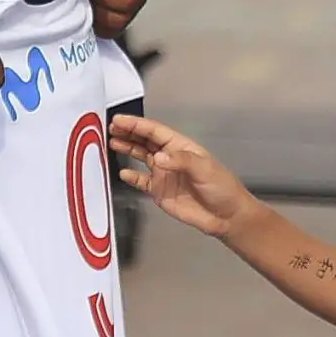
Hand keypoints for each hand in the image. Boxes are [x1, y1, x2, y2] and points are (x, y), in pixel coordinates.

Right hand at [110, 114, 255, 237]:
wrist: (225, 217)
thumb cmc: (221, 187)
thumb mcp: (204, 169)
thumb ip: (180, 161)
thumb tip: (157, 157)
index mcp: (180, 146)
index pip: (155, 131)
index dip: (137, 124)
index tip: (119, 120)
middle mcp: (169, 157)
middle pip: (145, 141)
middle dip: (128, 133)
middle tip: (110, 127)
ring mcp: (163, 174)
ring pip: (140, 157)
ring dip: (127, 149)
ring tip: (111, 142)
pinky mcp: (158, 191)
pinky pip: (141, 181)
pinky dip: (131, 177)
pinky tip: (122, 173)